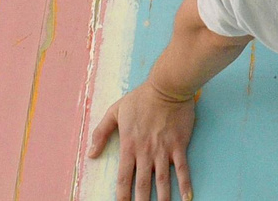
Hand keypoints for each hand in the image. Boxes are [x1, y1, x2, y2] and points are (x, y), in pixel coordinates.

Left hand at [88, 81, 200, 200]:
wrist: (167, 87)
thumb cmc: (140, 98)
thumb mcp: (115, 111)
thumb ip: (100, 132)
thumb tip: (91, 154)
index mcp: (129, 146)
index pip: (123, 178)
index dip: (121, 196)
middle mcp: (146, 152)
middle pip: (143, 184)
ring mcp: (164, 150)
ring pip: (163, 180)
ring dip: (163, 198)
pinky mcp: (179, 145)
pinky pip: (182, 169)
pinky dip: (185, 185)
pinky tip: (187, 198)